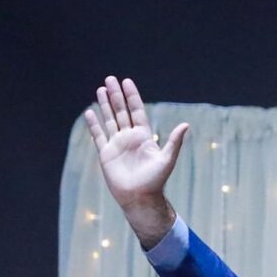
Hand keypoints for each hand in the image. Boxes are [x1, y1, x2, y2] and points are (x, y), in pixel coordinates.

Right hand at [82, 76, 187, 246]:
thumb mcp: (167, 159)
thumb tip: (186, 125)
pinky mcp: (106, 153)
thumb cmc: (156, 180)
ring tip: (100, 89)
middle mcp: (130, 137)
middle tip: (110, 79)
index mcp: (144, 136)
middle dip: (116, 95)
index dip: (132, 97)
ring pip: (110, 119)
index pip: (137, 111)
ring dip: (105, 105)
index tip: (127, 82)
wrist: (140, 197)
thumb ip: (174, 141)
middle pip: (121, 111)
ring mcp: (117, 144)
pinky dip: (94, 124)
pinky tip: (90, 112)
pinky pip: (98, 135)